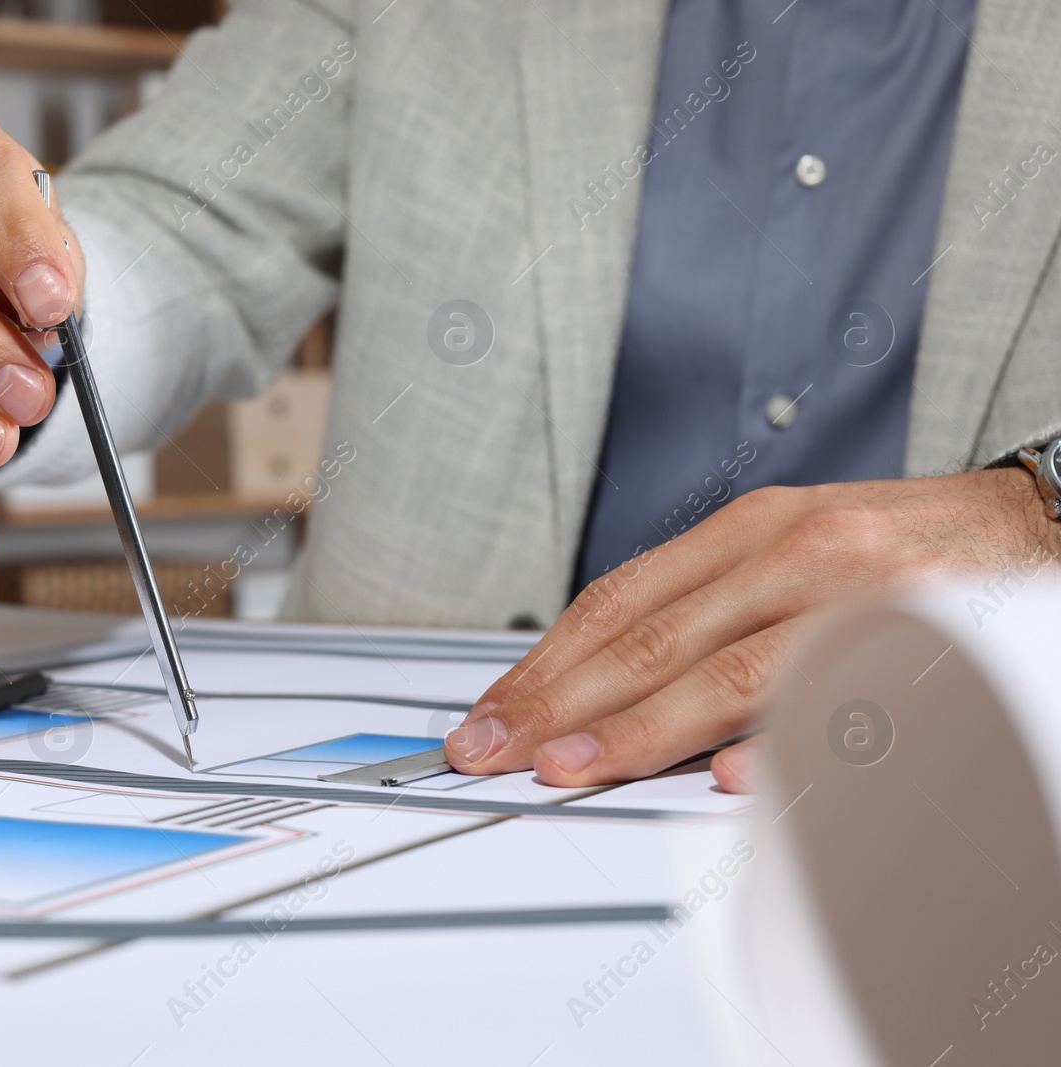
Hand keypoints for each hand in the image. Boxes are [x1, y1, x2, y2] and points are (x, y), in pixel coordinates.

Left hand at [444, 469, 1058, 791]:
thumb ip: (705, 609)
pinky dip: (780, 741)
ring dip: (640, 728)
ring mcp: (857, 598)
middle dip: (560, 702)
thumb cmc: (902, 546)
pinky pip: (838, 704)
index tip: (490, 716)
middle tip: (497, 752)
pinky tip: (725, 776)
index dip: (545, 664)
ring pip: (728, 671)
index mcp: (751, 529)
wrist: (1035, 524)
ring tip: (573, 766)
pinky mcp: (921, 646)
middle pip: (652, 637)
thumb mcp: (790, 552)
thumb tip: (600, 684)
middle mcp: (795, 552)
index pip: (618, 600)